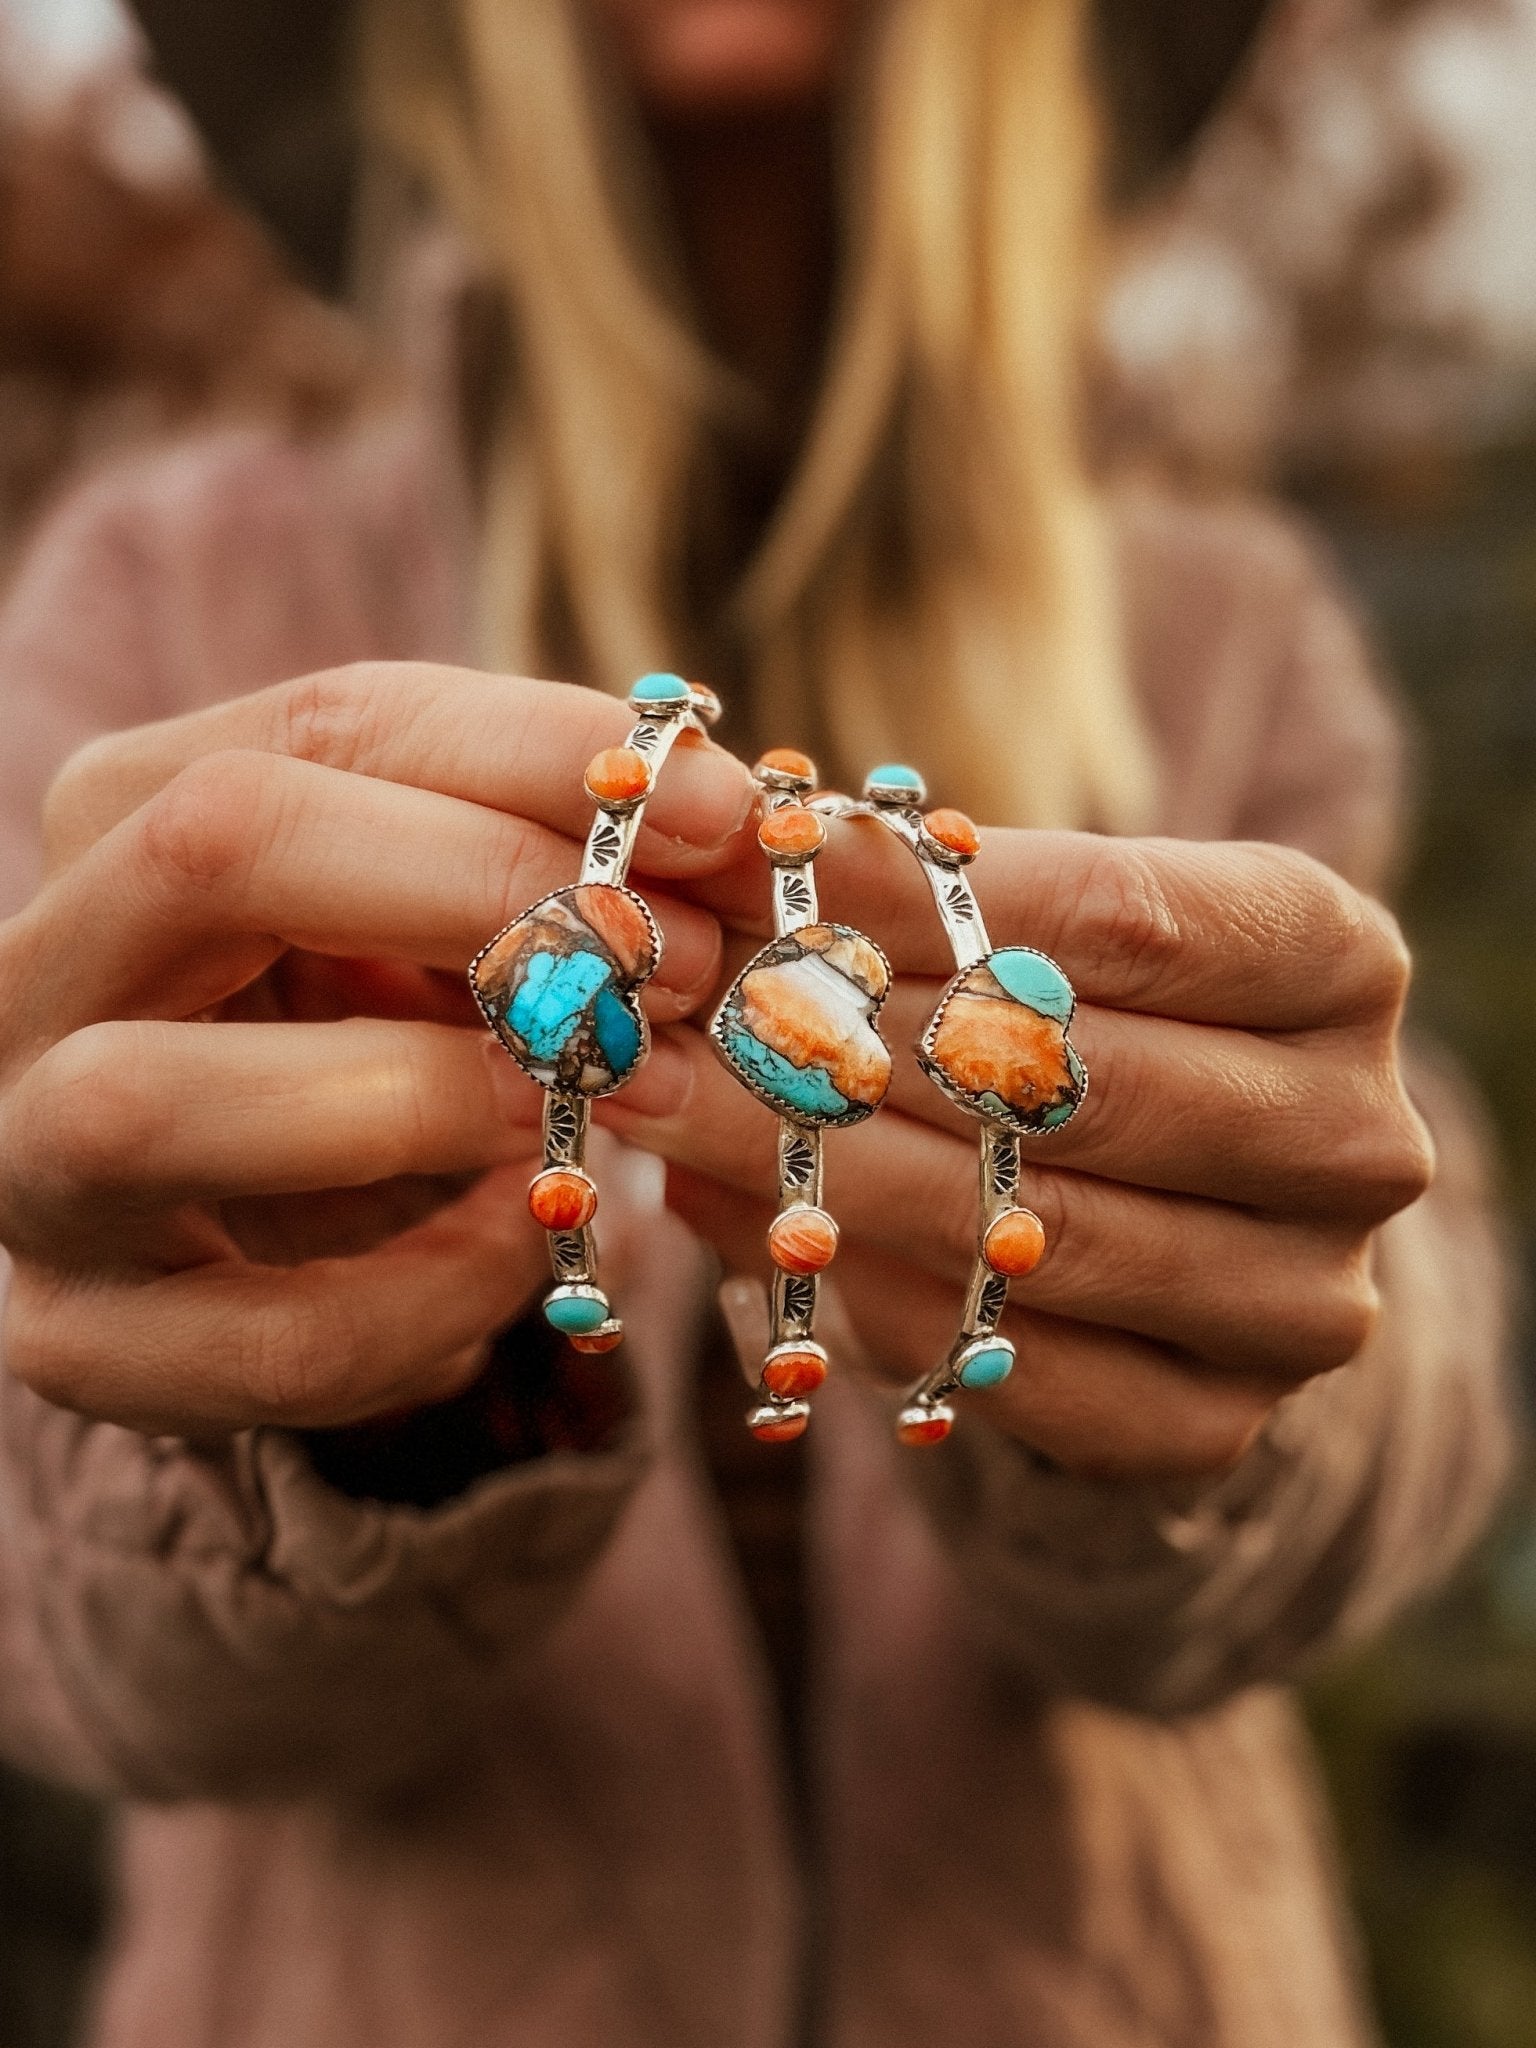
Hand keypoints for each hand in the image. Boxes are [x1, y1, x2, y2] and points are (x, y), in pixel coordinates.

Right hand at [0, 664, 752, 1434]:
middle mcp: (36, 965)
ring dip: (421, 1098)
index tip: (726, 813)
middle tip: (668, 968)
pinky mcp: (77, 1340)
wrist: (272, 1238)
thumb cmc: (384, 1036)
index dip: (539, 756)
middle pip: (218, 849)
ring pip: (155, 1103)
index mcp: (130, 816)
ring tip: (576, 1113)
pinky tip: (527, 1250)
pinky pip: (263, 1338)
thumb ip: (559, 858)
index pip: (329, 725)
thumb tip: (737, 821)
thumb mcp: (450, 923)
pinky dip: (433, 1303)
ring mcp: (24, 1160)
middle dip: (483, 894)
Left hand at [599, 827, 1434, 1479]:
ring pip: (1029, 1236)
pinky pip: (1006, 1365)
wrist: (1184, 1206)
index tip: (750, 867)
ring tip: (654, 1103)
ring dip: (815, 1169)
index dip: (923, 896)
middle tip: (653, 1007)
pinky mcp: (1216, 1423)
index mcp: (1340, 962)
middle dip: (843, 1040)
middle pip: (1074, 1084)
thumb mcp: (1046, 927)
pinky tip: (732, 1221)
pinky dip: (857, 1293)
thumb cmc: (1091, 1015)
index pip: (1121, 917)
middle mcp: (1356, 1137)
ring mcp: (1301, 1300)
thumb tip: (737, 870)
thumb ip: (932, 903)